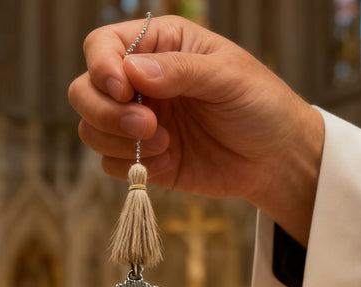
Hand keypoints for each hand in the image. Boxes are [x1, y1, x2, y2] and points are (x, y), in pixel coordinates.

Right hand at [68, 15, 323, 243]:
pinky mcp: (144, 160)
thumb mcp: (227, 77)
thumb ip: (180, 71)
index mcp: (159, 46)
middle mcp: (140, 83)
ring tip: (164, 143)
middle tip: (146, 125)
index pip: (102, 47)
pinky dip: (129, 166)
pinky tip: (165, 162)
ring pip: (91, 129)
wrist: (276, 159)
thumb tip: (132, 72)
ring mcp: (139, 123)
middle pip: (84, 90)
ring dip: (116, 140)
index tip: (124, 90)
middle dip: (105, 111)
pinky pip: (110, 163)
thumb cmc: (260, 105)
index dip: (102, 67)